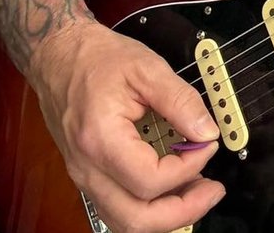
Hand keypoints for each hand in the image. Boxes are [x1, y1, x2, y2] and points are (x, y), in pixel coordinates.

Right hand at [27, 17, 224, 232]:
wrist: (60, 56)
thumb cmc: (98, 59)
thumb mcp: (147, 68)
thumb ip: (180, 101)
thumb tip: (207, 131)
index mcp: (100, 139)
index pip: (149, 180)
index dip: (187, 168)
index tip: (208, 144)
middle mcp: (87, 168)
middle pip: (134, 218)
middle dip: (181, 212)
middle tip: (212, 190)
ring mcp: (84, 177)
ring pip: (124, 221)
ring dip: (166, 216)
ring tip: (197, 191)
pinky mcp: (89, 176)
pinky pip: (118, 208)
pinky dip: (148, 207)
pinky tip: (172, 188)